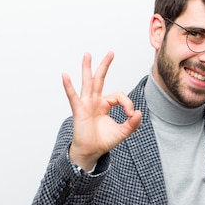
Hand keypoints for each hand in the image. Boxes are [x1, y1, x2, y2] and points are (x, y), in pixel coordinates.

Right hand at [62, 51, 141, 169]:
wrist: (91, 152)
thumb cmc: (103, 141)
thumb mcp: (123, 132)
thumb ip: (132, 123)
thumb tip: (139, 112)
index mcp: (105, 104)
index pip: (119, 96)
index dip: (127, 103)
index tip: (131, 114)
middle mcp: (95, 101)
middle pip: (100, 79)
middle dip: (105, 65)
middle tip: (111, 52)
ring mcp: (86, 104)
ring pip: (88, 83)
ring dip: (87, 68)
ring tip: (87, 55)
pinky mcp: (79, 110)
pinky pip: (73, 96)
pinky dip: (68, 86)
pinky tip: (65, 75)